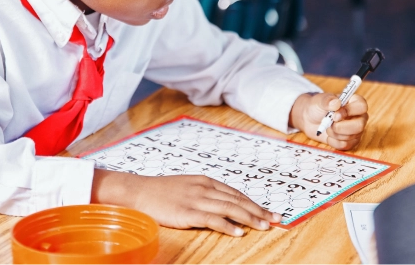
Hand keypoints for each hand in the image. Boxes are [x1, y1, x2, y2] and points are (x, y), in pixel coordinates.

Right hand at [91, 169, 280, 235]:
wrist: (139, 191)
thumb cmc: (160, 191)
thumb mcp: (186, 186)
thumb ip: (204, 193)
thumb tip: (221, 204)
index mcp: (205, 181)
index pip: (236, 193)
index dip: (254, 202)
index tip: (268, 211)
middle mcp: (204, 188)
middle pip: (238, 200)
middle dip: (258, 210)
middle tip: (275, 219)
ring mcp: (196, 200)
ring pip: (230, 208)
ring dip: (250, 218)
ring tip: (264, 226)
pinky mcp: (188, 212)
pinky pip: (213, 219)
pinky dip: (228, 225)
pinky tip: (239, 232)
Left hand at [288, 92, 367, 149]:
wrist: (309, 119)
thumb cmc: (317, 107)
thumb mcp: (319, 100)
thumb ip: (327, 100)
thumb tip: (336, 103)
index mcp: (354, 102)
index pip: (361, 106)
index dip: (349, 111)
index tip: (335, 115)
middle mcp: (359, 116)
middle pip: (359, 125)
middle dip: (341, 127)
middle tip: (330, 124)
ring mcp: (356, 130)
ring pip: (352, 137)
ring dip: (335, 134)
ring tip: (327, 127)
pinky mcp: (351, 141)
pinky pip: (346, 145)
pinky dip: (334, 142)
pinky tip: (329, 136)